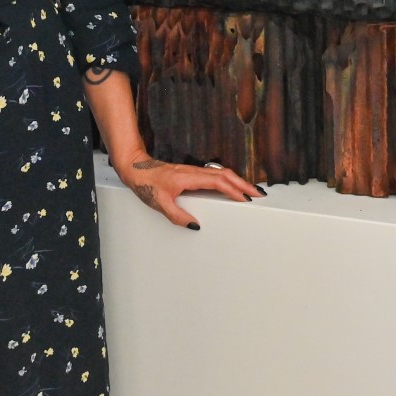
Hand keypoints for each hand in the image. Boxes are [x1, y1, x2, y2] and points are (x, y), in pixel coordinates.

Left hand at [116, 155, 263, 228]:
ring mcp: (194, 171)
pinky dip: (229, 179)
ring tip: (250, 191)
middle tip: (259, 194)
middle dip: (244, 184)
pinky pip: (216, 174)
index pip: (218, 183)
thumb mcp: (160, 204)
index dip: (233, 190)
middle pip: (226, 175)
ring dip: (238, 181)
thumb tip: (195, 225)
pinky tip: (232, 186)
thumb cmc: (146, 184)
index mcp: (189, 178)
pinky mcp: (192, 172)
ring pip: (222, 173)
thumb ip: (178, 216)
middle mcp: (194, 172)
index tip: (246, 199)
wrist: (136, 169)